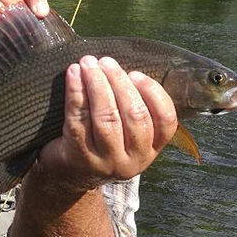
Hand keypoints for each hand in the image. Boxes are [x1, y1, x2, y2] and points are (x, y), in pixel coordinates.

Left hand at [36, 55, 178, 192]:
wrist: (70, 175)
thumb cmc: (102, 142)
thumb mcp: (127, 133)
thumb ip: (134, 106)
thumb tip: (126, 66)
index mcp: (152, 150)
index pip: (166, 121)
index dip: (153, 93)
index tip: (136, 73)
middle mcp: (134, 160)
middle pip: (134, 116)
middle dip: (119, 82)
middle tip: (106, 61)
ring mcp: (106, 162)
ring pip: (107, 118)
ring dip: (97, 85)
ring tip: (88, 64)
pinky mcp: (79, 158)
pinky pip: (78, 120)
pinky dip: (76, 93)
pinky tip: (73, 74)